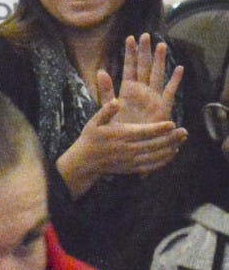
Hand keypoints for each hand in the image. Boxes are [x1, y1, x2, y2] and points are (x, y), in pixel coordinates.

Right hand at [57, 99, 186, 197]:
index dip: (159, 128)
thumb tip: (116, 101)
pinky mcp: (131, 168)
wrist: (84, 161)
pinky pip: (151, 166)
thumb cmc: (91, 138)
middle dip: (170, 138)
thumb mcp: (94, 121)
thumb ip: (106, 110)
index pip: (144, 132)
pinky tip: (171, 154)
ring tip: (181, 141)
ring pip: (155, 155)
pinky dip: (163, 161)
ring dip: (170, 149)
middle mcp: (127, 149)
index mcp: (120, 135)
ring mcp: (130, 160)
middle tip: (184, 132)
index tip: (172, 123)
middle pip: (154, 144)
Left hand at [97, 34, 182, 124]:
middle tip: (145, 35)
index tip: (129, 38)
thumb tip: (100, 71)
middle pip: (144, 67)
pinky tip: (179, 68)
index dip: (130, 54)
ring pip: (157, 74)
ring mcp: (153, 97)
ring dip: (159, 61)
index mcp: (128, 90)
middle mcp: (142, 91)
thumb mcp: (109, 106)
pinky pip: (170, 91)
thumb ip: (105, 90)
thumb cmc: (119, 126)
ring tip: (161, 45)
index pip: (129, 67)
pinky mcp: (162, 107)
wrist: (130, 144)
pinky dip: (174, 80)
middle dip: (145, 52)